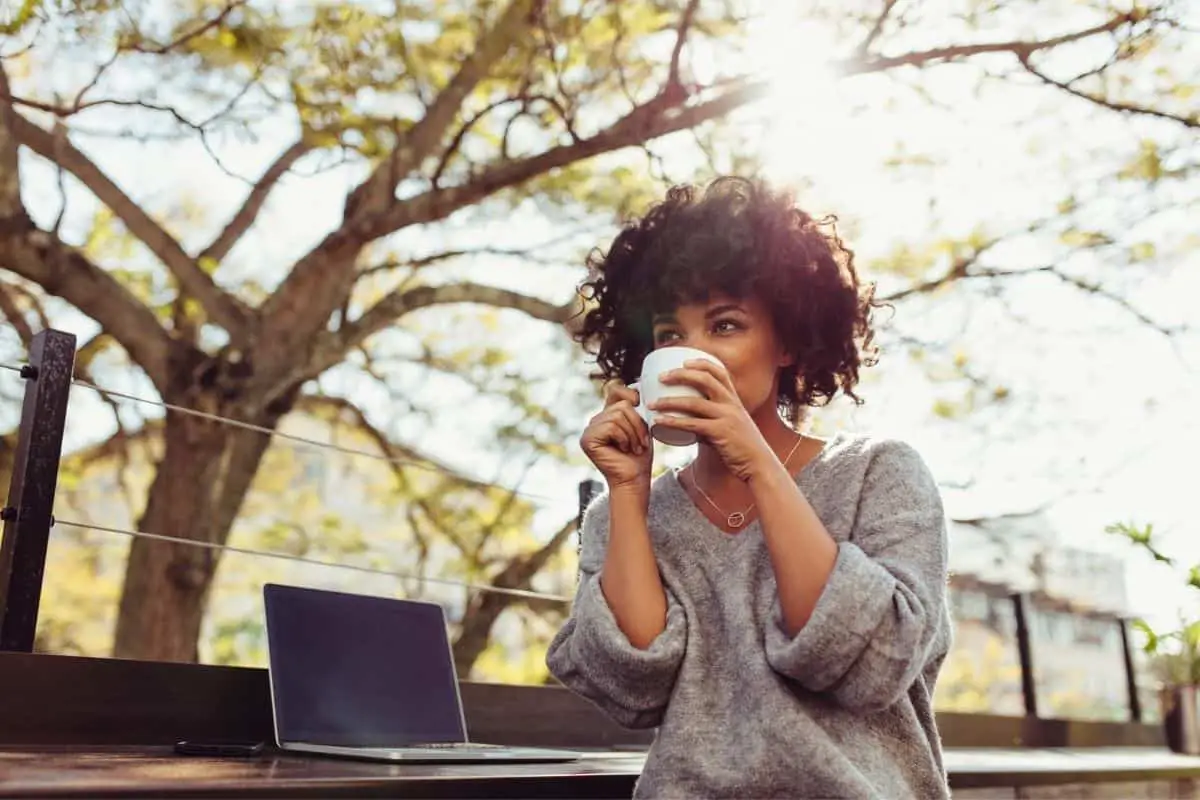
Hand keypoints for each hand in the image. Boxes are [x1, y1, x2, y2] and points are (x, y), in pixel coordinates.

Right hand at [580, 382, 652, 491]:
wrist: (635, 479)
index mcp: (607, 414)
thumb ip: (635, 407)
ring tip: (633, 448)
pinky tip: (623, 450)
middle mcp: (596, 420)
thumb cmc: (640, 456)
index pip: (615, 389)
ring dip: (633, 433)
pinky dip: (624, 438)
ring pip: (618, 415)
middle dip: (638, 424)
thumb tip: (638, 388)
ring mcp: (589, 429)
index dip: (630, 395)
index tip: (642, 410)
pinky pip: (611, 426)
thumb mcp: (641, 425)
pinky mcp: (587, 439)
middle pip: (622, 405)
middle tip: (641, 442)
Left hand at [650, 359, 773, 481]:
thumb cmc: (742, 447)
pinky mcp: (720, 432)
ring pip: (693, 402)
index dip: (701, 363)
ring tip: (652, 403)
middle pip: (704, 379)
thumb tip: (687, 424)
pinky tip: (659, 422)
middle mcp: (731, 404)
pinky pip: (692, 425)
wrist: (759, 464)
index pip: (719, 372)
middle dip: (680, 374)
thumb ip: (710, 422)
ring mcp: (726, 417)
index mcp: (734, 399)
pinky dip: (673, 422)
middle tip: (661, 378)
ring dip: (669, 401)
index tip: (684, 361)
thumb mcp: (730, 426)